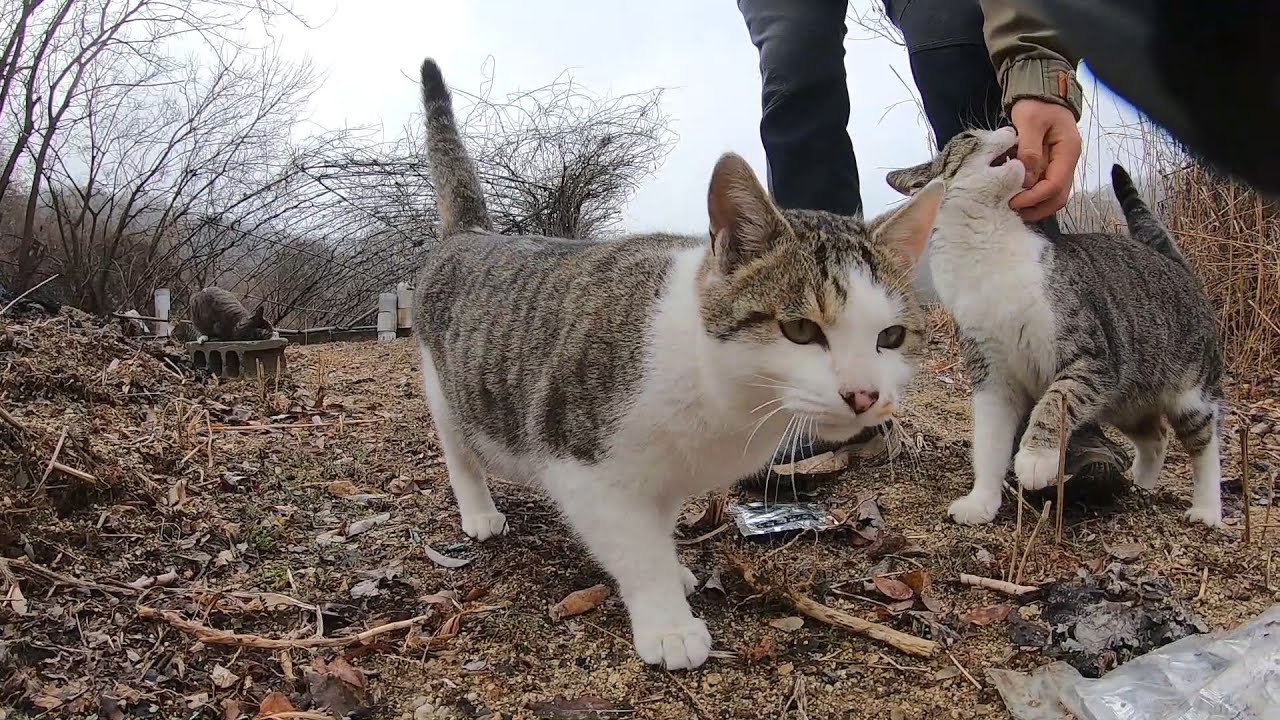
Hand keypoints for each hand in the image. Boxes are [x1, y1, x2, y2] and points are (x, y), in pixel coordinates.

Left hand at [1009, 99, 1081, 221]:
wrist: (1040, 92)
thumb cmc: (1036, 104)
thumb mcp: (1030, 121)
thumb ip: (1029, 150)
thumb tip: (1026, 178)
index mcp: (1068, 151)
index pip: (1055, 185)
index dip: (1034, 197)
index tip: (1012, 202)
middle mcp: (1068, 161)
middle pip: (1057, 196)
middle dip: (1035, 208)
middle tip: (1010, 211)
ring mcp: (1060, 164)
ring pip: (1052, 195)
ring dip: (1033, 205)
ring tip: (1011, 207)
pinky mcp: (1050, 165)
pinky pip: (1043, 186)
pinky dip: (1030, 195)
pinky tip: (1014, 195)